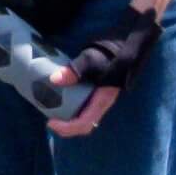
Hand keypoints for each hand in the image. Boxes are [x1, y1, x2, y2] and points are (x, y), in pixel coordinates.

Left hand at [40, 3, 161, 137]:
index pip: (85, 124)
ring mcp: (100, 99)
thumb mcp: (90, 60)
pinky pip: (84, 107)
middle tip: (49, 119)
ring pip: (84, 118)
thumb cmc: (110, 54)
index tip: (50, 123)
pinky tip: (61, 98)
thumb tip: (54, 79)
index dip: (67, 128)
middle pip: (84, 126)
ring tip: (52, 110)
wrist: (125, 46)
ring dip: (69, 119)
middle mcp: (101, 104)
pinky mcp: (97, 93)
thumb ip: (74, 70)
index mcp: (102, 100)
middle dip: (66, 127)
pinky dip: (72, 108)